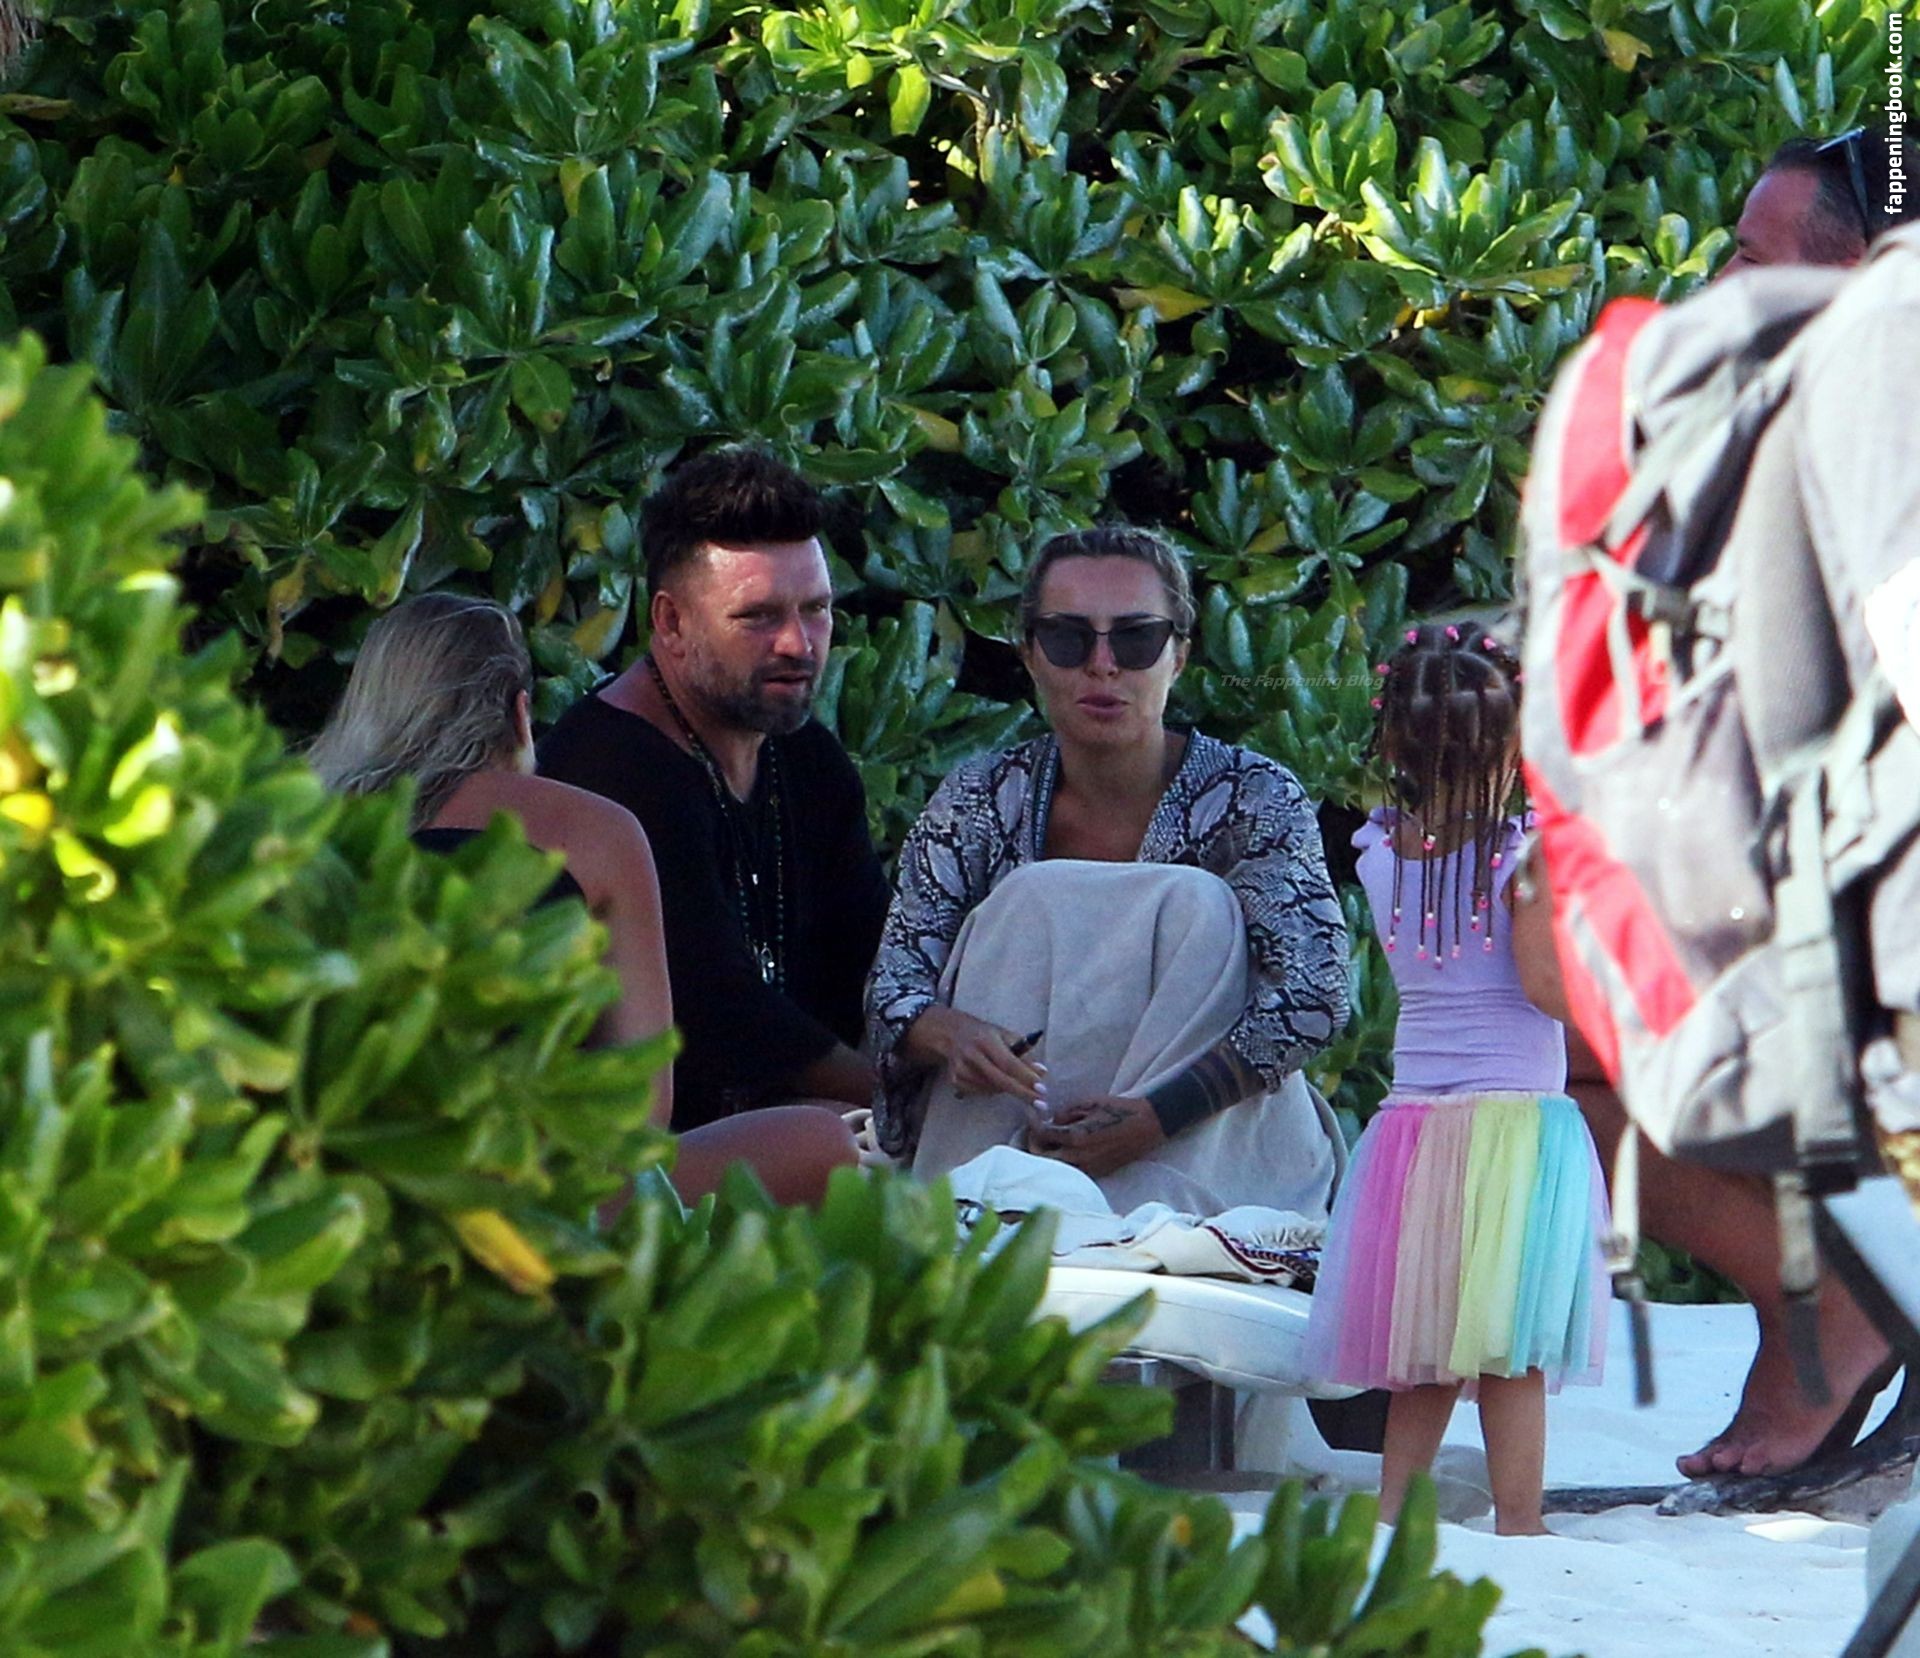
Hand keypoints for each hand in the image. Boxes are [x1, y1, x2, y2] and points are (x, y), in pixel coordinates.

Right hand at [906, 1005, 1045, 1104]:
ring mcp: (961, 1069)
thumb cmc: (985, 1034)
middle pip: (1000, 1080)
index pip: (1008, 1062)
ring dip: (1008, 1089)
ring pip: (992, 1089)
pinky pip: (981, 1093)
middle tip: (1040, 1104)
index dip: (1026, 1077)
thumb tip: (1042, 1072)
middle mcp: (971, 1054)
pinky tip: (994, 1080)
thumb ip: (1024, 1053)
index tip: (1042, 1089)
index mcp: (986, 1040)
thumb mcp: (1005, 1036)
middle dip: (1022, 1093)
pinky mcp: (955, 1080)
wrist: (952, 1034)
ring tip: (1014, 1082)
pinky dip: (993, 1090)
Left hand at [1027, 1094, 1163, 1176]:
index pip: (1041, 1134)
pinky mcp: (1096, 1173)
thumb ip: (1065, 1113)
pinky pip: (1070, 1171)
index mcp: (1076, 1138)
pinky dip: (1061, 1162)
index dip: (1032, 1122)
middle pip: (1040, 1157)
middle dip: (1034, 1142)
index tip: (1032, 1113)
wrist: (1148, 1125)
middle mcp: (1079, 1158)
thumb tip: (1051, 1121)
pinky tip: (1065, 1150)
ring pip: (1054, 1168)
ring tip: (1048, 1141)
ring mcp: (1087, 1168)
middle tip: (1036, 1130)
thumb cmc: (1119, 1110)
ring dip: (1047, 1155)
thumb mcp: (1089, 1103)